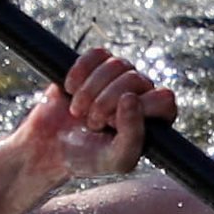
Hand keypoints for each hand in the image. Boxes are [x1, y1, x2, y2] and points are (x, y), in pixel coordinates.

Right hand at [19, 48, 170, 189]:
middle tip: (91, 123)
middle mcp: (142, 93)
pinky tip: (70, 89)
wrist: (49, 148)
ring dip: (90, 91)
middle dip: (106, 103)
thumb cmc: (88, 158)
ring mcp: (119, 76)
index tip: (113, 125)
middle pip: (136, 79)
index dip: (137, 109)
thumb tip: (131, 98)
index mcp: (155, 118)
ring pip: (117, 64)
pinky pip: (97, 54)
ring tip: (78, 112)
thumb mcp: (117, 160)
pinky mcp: (96, 64)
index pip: (164, 99)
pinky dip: (79, 72)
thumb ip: (133, 136)